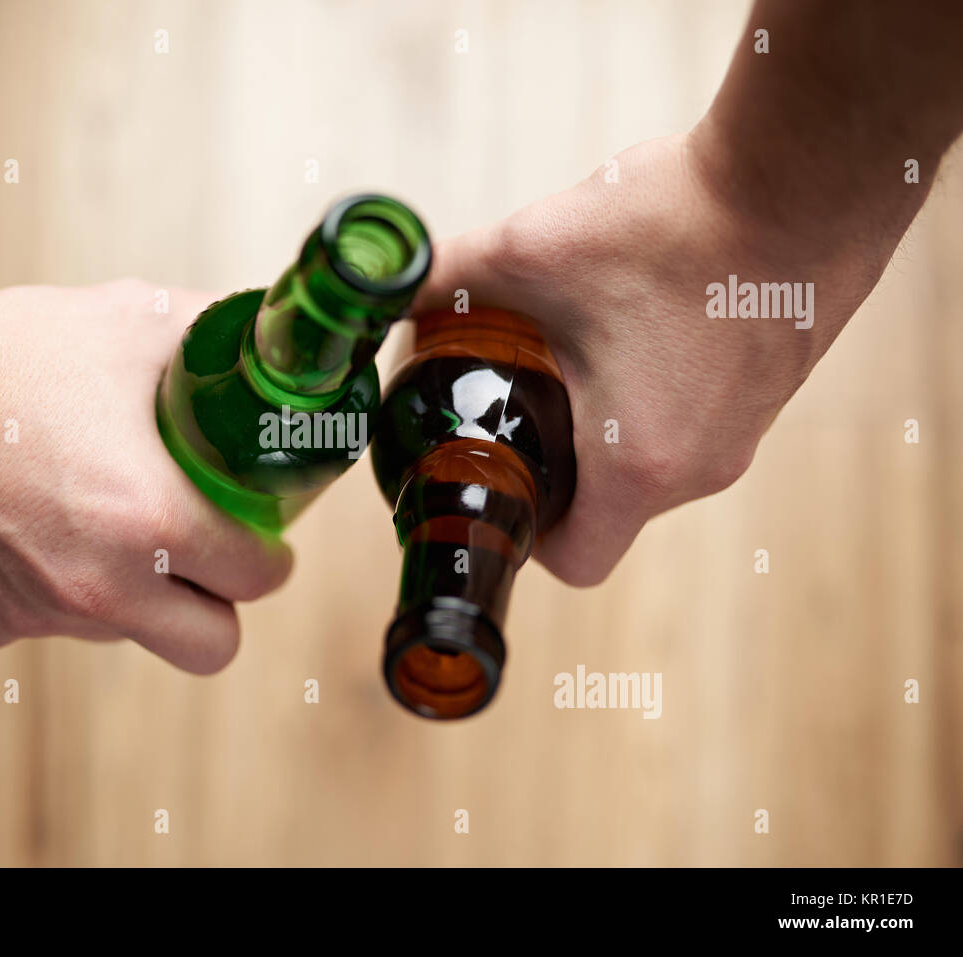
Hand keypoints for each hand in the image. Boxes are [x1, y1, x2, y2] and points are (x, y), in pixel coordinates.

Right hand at [0, 279, 292, 671]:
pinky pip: (55, 622)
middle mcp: (103, 588)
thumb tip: (267, 340)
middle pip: (211, 645)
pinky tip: (34, 524)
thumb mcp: (130, 321)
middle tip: (203, 552)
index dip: (269, 556)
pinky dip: (61, 587)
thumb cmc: (3, 356)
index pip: (258, 580)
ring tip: (102, 516)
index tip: (260, 535)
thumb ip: (216, 335)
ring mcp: (42, 616)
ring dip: (138, 592)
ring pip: (130, 632)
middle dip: (220, 604)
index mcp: (153, 522)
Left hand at [417, 129, 899, 585]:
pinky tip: (637, 323)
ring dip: (606, 427)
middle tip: (517, 402)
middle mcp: (703, 467)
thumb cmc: (678, 223)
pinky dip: (657, 394)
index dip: (526, 535)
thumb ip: (442, 276)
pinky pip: (697, 421)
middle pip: (608, 511)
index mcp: (639, 465)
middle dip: (555, 466)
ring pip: (654, 465)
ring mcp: (749, 431)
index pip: (573, 561)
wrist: (804, 174)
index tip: (498, 478)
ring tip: (576, 353)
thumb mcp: (530, 250)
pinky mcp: (772, 389)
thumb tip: (383, 286)